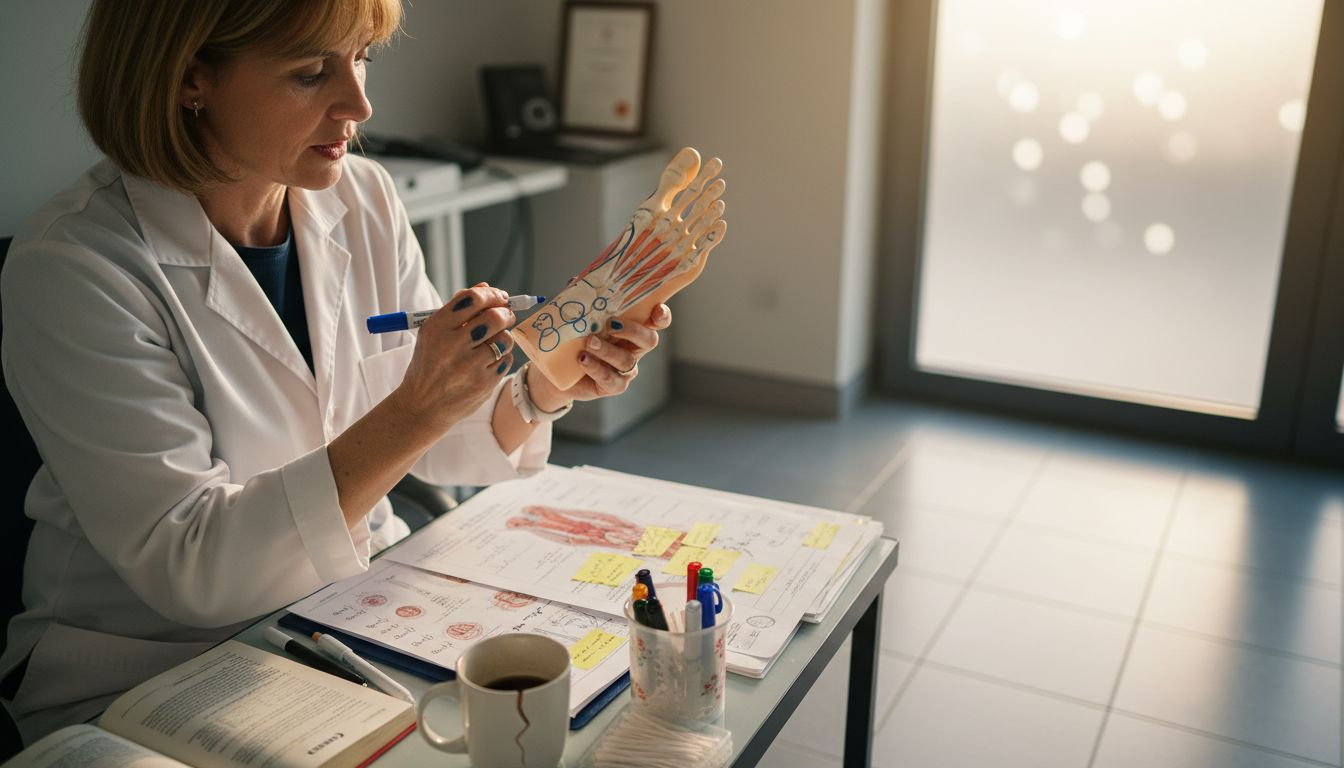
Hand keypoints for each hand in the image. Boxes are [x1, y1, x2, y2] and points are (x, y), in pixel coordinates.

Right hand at [392, 283, 515, 430]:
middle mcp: (451, 346)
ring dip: (505, 336)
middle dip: (505, 313)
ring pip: (505, 338)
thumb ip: (458, 309)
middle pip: (494, 316)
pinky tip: (490, 361)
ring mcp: (469, 366)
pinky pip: (506, 360)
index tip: (499, 297)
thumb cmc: (430, 365)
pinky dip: (503, 357)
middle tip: (505, 315)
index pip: (473, 299)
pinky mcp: (483, 383)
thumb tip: (485, 287)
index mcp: (436, 328)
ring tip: (495, 341)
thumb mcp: (433, 334)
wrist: (422, 406)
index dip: (492, 294)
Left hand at [527, 304, 671, 410]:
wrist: (555, 371)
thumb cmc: (572, 340)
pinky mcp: (612, 385)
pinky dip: (597, 368)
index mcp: (630, 328)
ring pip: (627, 360)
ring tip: (589, 342)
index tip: (656, 309)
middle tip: (611, 324)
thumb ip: (580, 299)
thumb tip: (576, 281)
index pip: (655, 321)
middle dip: (633, 331)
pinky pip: (611, 379)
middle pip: (649, 340)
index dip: (661, 315)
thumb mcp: (576, 317)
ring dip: (608, 350)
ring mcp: (625, 369)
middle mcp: (633, 348)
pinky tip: (583, 360)